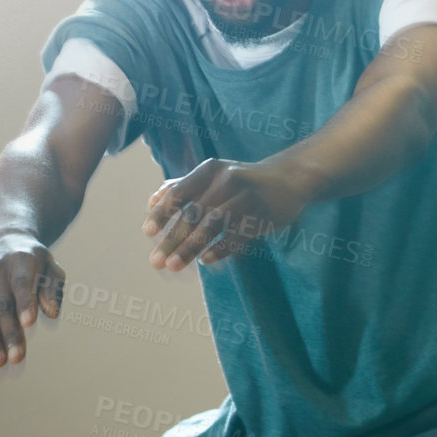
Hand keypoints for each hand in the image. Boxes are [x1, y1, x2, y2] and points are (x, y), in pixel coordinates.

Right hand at [0, 234, 65, 368]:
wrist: (1, 241)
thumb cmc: (34, 261)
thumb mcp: (50, 266)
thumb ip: (53, 288)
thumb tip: (52, 312)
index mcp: (20, 261)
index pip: (21, 283)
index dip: (25, 303)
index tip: (29, 324)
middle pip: (1, 305)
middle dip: (8, 333)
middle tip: (17, 357)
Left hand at [142, 158, 310, 270]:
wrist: (289, 178)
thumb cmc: (242, 180)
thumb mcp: (213, 176)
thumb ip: (183, 186)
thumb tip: (152, 202)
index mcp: (210, 170)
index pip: (180, 192)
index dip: (162, 213)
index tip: (147, 233)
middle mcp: (227, 180)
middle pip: (194, 213)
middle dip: (172, 239)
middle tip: (156, 262)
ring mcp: (247, 197)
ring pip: (213, 224)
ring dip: (191, 247)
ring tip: (174, 266)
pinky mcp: (264, 215)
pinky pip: (239, 235)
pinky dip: (221, 248)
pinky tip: (206, 261)